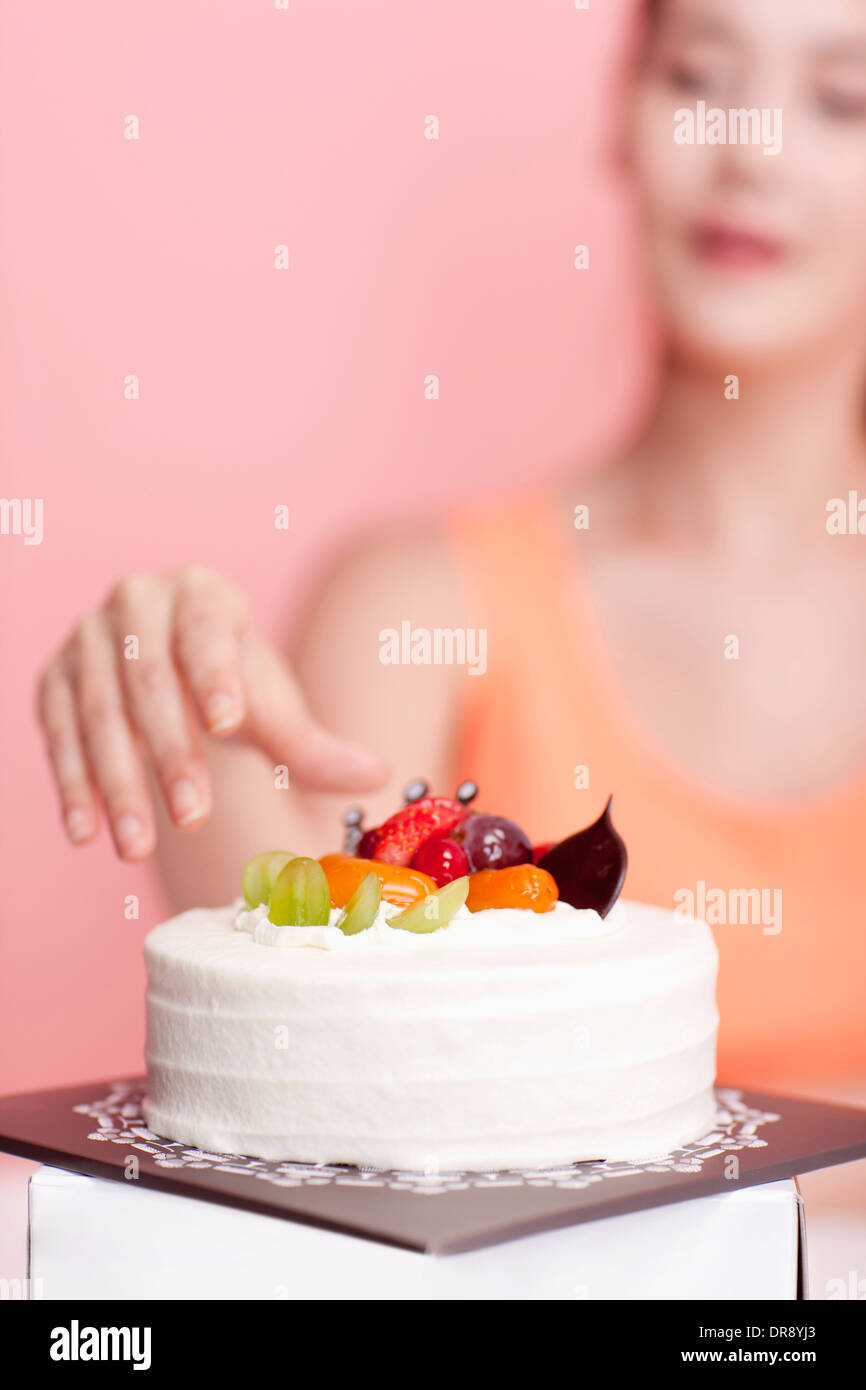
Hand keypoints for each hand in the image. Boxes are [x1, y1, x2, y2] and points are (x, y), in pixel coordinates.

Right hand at [37, 565, 386, 859]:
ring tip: (136, 847)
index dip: (216, 675)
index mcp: (203, 595)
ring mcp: (88, 638)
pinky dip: (71, 784)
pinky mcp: (53, 679)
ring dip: (117, 782)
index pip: (208, 631)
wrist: (173, 672)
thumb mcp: (272, 709)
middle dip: (171, 752)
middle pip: (151, 680)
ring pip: (99, 712)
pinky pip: (58, 733)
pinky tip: (87, 832)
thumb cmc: (230, 684)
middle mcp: (138, 603)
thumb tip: (377, 777)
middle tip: (191, 816)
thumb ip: (316, 746)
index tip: (230, 723)